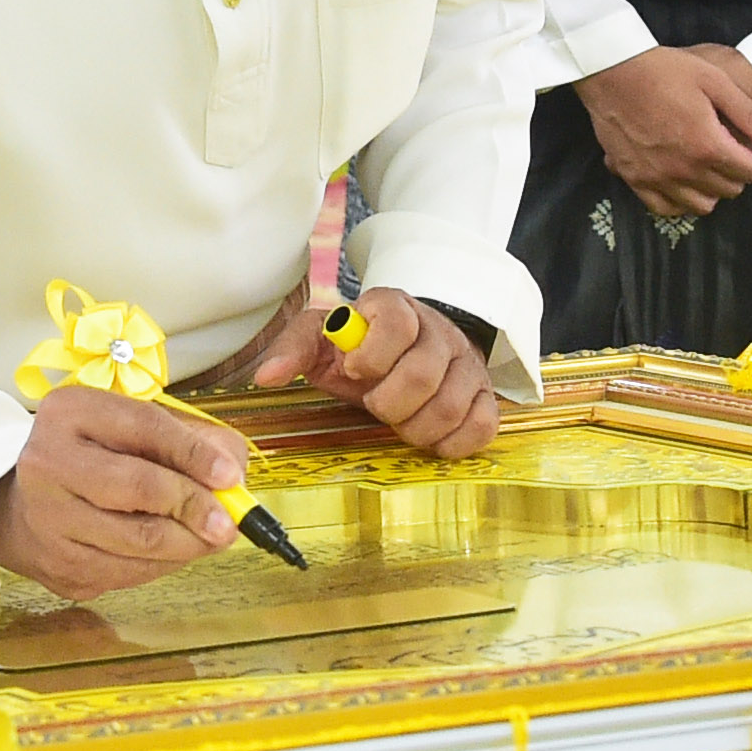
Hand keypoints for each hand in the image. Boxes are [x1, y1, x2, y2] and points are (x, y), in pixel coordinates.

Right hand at [0, 383, 250, 597]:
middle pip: (138, 488)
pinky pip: (127, 574)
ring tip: (209, 537)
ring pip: (137, 542)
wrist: (10, 500)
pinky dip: (163, 566)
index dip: (194, 453)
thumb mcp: (125, 425)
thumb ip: (184, 437)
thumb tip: (234, 472)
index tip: (230, 476)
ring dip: (188, 544)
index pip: (143, 427)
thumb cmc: (85, 455)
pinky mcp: (57, 566)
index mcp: (69, 413)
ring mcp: (47, 520)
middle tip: (229, 522)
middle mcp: (48, 462)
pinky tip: (173, 551)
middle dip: (194, 507)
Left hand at [234, 285, 501, 458]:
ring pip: (453, 405)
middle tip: (376, 406)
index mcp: (395, 308)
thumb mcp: (321, 340)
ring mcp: (467, 363)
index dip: (372, 355)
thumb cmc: (359, 348)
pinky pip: (483, 426)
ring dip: (417, 428)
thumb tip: (266, 376)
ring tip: (400, 422)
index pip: (397, 322)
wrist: (408, 351)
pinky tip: (430, 438)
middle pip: (423, 375)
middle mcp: (438, 331)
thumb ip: (294, 349)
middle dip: (389, 404)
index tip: (355, 370)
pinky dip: (453, 442)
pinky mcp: (485, 395)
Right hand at [579, 43, 751, 217]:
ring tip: (711, 168)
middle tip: (737, 153)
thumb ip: (748, 113)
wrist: (612, 71)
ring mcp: (657, 177)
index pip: (751, 171)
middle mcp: (684, 169)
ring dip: (714, 190)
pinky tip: (683, 184)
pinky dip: (680, 201)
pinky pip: (665, 208)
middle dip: (741, 173)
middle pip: (729, 189)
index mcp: (708, 145)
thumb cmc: (663, 70)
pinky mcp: (634, 178)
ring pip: (701, 205)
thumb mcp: (713, 80)